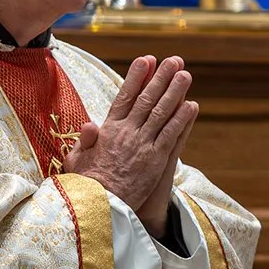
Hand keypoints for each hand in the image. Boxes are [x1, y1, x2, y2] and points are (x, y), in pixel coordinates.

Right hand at [63, 55, 199, 233]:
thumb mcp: (75, 160)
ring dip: (175, 92)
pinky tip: (192, 105)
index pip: (124, 97)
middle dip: (161, 78)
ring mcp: (143, 145)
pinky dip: (182, 119)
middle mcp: (127, 133)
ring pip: (162, 113)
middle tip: (174, 60)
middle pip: (147, 100)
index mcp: (107, 131)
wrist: (100, 207)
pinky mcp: (156, 159)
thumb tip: (89, 124)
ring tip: (186, 74)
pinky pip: (172, 134)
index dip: (136, 78)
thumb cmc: (85, 185)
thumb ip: (84, 141)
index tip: (146, 60)